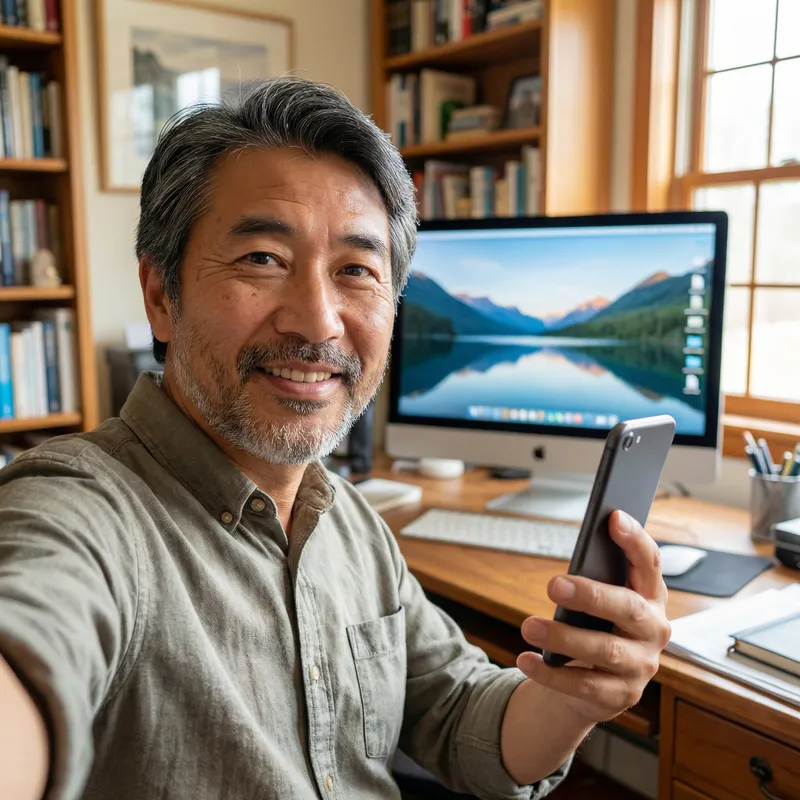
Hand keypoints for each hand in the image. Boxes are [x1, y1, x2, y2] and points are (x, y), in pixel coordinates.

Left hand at [516, 510, 670, 724]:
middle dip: (591, 595)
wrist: (594, 687)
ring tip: (529, 626)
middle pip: (628, 608)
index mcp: (649, 595)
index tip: (613, 517)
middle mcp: (654, 629)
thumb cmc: (594, 628)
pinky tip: (526, 659)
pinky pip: (584, 685)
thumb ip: (592, 582)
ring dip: (564, 637)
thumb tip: (567, 570)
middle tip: (553, 585)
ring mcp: (642, 665)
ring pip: (605, 650)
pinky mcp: (621, 695)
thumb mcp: (598, 603)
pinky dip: (551, 673)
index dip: (635, 540)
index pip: (650, 563)